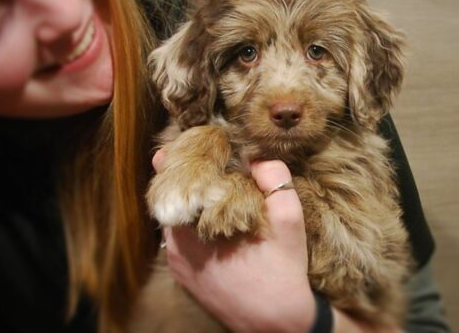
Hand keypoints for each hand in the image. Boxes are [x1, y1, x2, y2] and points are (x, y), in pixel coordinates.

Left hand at [158, 157, 314, 332]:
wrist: (274, 324)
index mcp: (196, 222)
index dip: (179, 155)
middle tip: (202, 159)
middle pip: (169, 194)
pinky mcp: (181, 275)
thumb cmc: (283, 269)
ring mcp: (176, 260)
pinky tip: (211, 219)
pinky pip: (176, 237)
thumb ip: (274, 178)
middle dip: (184, 175)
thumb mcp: (290, 218)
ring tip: (209, 188)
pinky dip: (189, 222)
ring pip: (172, 216)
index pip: (172, 176)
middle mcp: (176, 242)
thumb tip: (257, 156)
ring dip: (187, 199)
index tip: (192, 142)